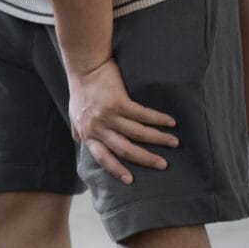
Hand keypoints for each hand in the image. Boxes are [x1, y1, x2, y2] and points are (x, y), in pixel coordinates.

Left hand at [66, 58, 177, 184]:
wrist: (84, 66)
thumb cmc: (81, 90)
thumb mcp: (75, 114)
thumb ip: (79, 129)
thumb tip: (79, 140)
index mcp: (88, 134)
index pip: (103, 158)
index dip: (117, 170)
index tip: (131, 181)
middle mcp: (98, 128)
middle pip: (124, 150)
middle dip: (146, 159)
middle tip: (163, 165)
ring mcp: (108, 116)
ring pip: (137, 134)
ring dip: (158, 139)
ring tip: (173, 143)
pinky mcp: (118, 102)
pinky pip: (143, 115)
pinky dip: (158, 120)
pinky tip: (171, 122)